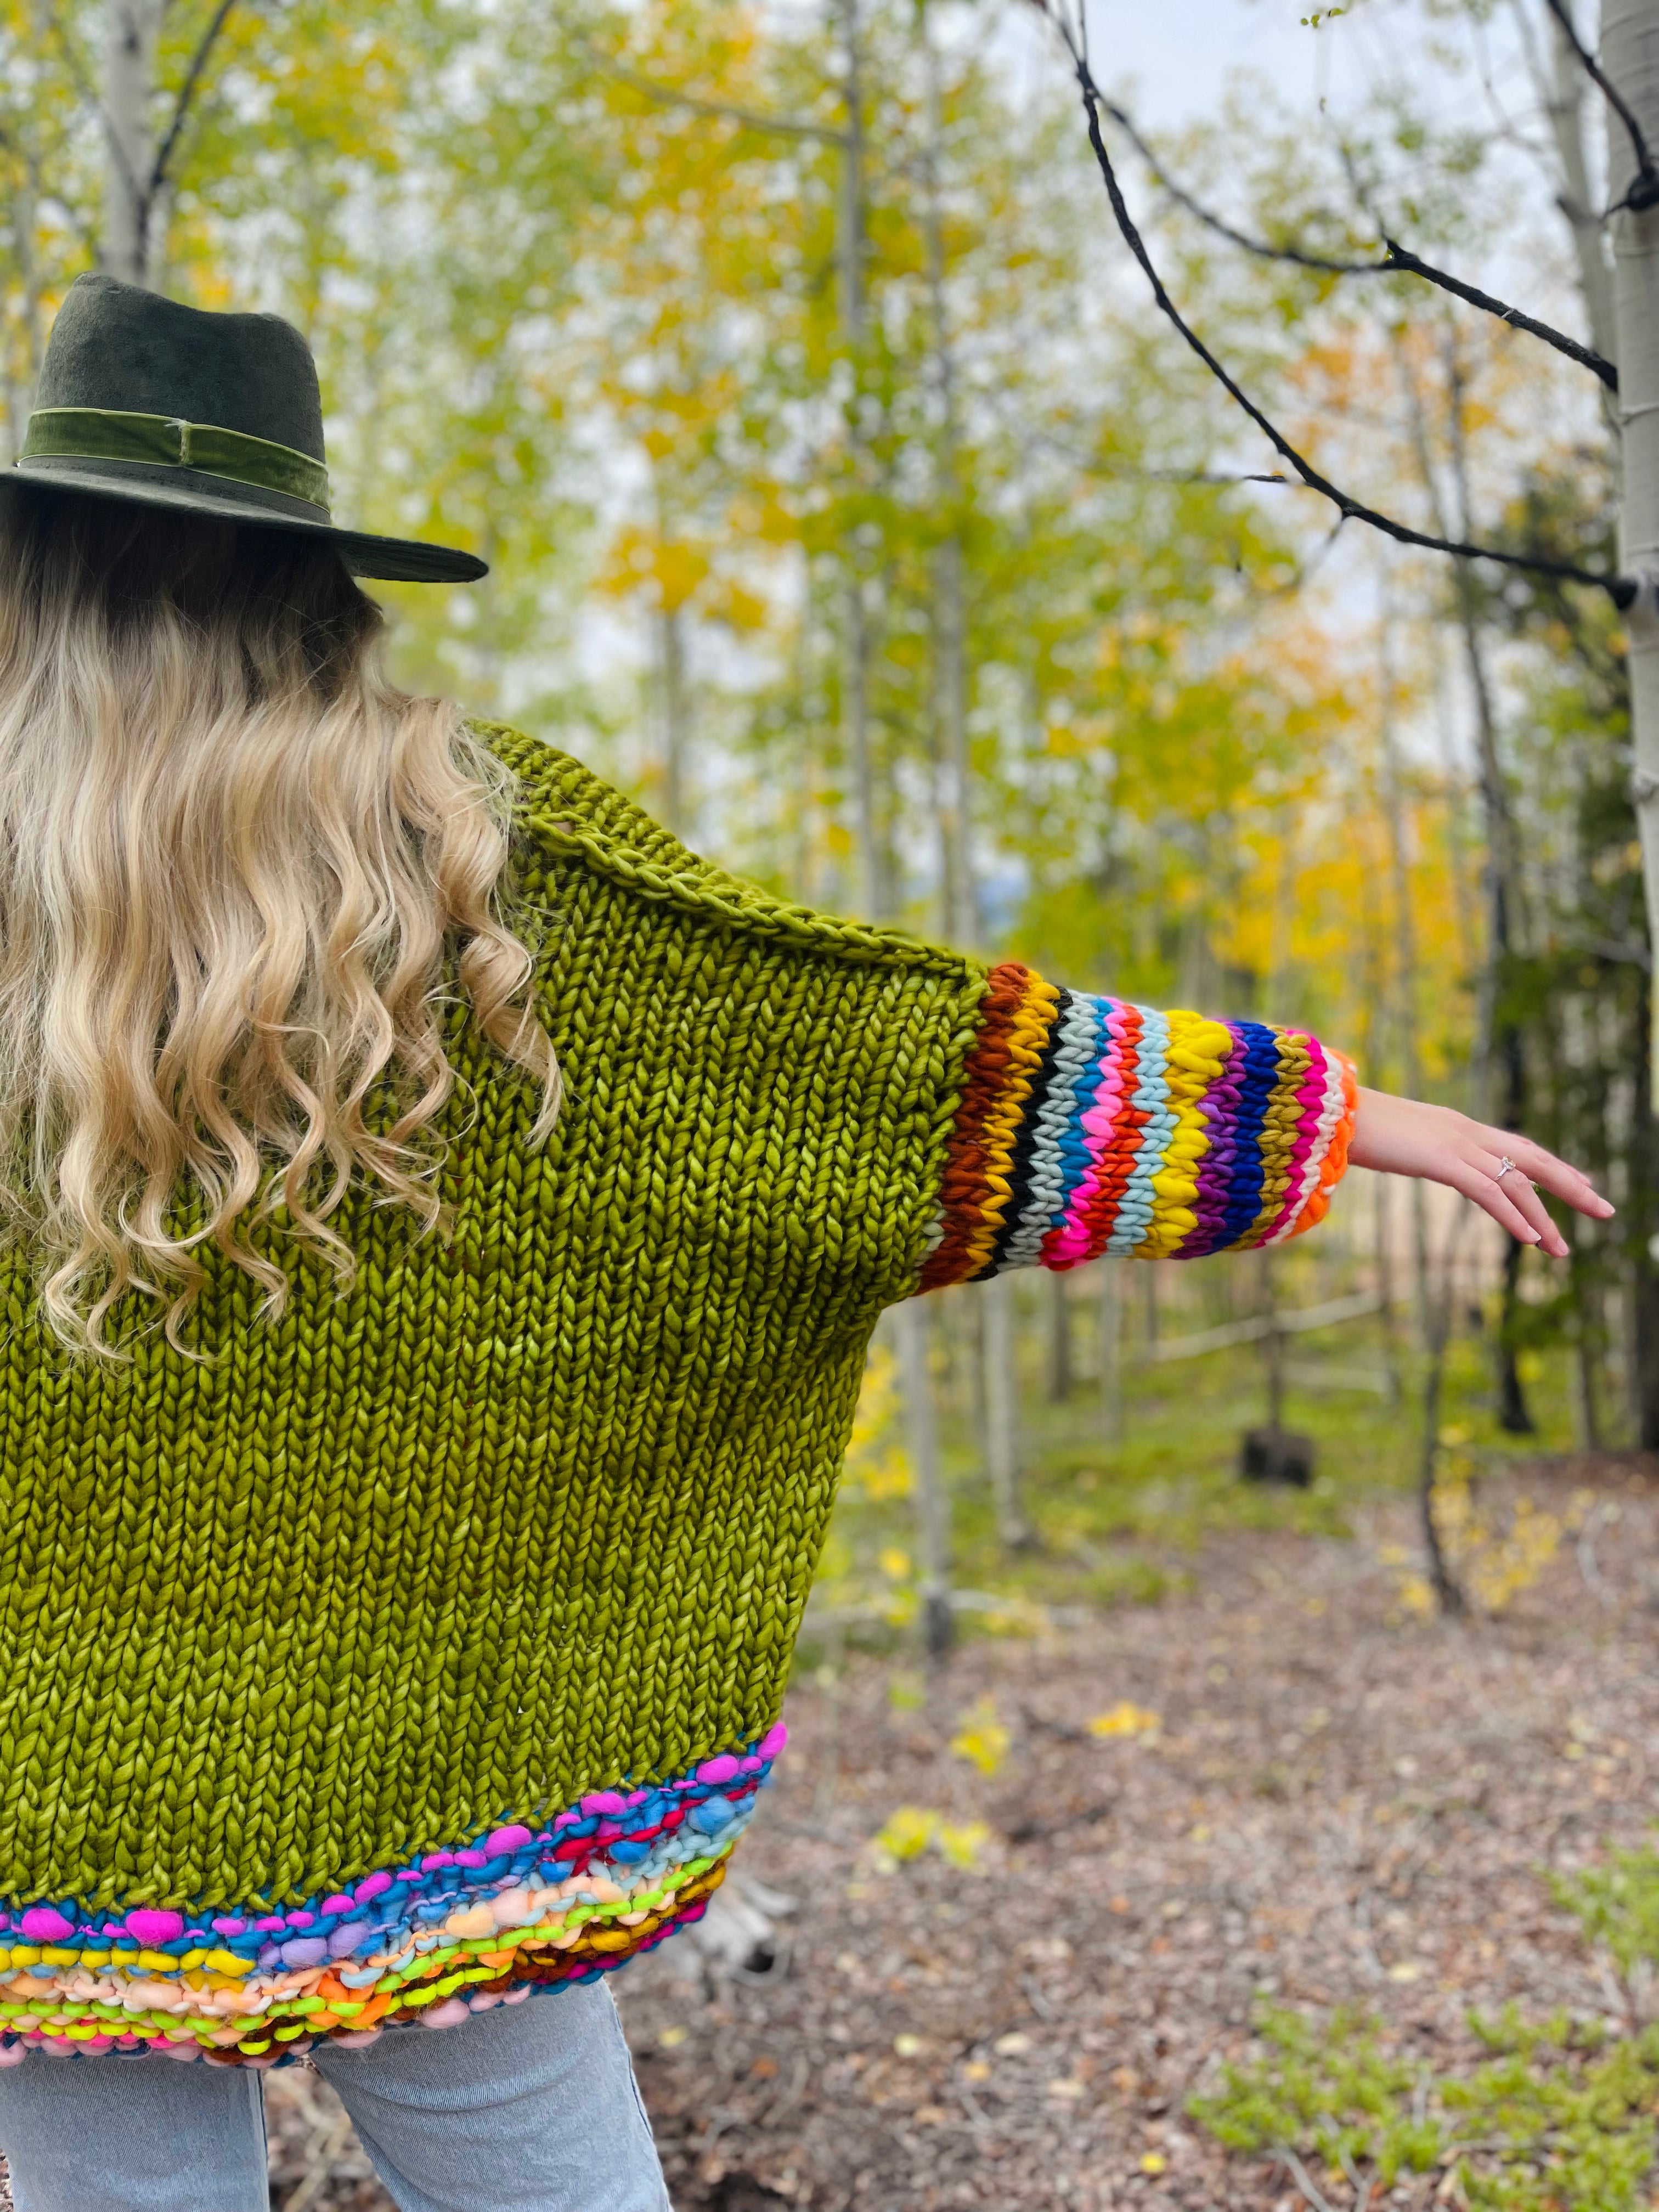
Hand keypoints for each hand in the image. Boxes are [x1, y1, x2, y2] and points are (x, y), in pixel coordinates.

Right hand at [1346, 1087, 1612, 1258]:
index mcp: (1455, 1126)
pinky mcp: (1442, 1159)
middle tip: (1604, 1210)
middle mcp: (1465, 1131)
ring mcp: (1456, 1143)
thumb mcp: (1391, 1141)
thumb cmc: (1348, 1126)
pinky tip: (1530, 1239)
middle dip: (1572, 1186)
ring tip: (1561, 1251)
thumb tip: (1404, 1157)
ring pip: (1516, 1182)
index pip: (1517, 1145)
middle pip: (1533, 1159)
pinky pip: (1488, 1192)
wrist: (1327, 1111)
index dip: (1551, 1165)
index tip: (1580, 1181)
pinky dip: (1513, 1216)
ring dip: (1543, 1219)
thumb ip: (1411, 1150)